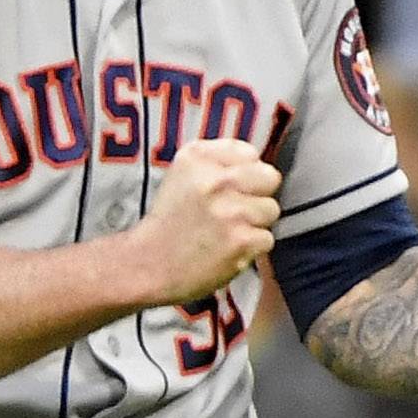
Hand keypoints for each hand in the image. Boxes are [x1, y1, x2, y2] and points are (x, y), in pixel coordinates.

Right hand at [128, 138, 281, 304]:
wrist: (147, 264)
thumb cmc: (169, 220)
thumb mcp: (182, 173)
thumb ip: (218, 160)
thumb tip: (257, 161)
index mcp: (198, 157)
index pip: (250, 153)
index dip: (244, 173)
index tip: (226, 189)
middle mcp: (215, 180)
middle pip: (269, 178)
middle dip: (256, 195)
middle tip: (233, 210)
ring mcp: (230, 211)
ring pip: (271, 209)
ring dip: (254, 224)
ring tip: (226, 231)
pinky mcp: (241, 240)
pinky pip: (266, 238)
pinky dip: (250, 248)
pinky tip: (227, 249)